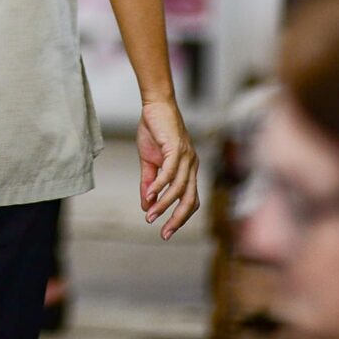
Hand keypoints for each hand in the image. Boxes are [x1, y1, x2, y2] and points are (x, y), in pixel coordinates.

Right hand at [137, 99, 199, 239]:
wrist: (155, 105)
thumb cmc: (155, 131)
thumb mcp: (149, 161)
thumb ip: (149, 183)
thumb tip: (146, 205)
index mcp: (188, 170)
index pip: (190, 200)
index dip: (180, 217)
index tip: (165, 231)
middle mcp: (192, 166)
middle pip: (190, 200)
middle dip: (177, 219)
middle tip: (164, 234)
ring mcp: (187, 157)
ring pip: (179, 189)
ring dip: (164, 204)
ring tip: (150, 215)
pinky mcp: (177, 148)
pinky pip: (170, 172)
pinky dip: (160, 186)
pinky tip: (149, 195)